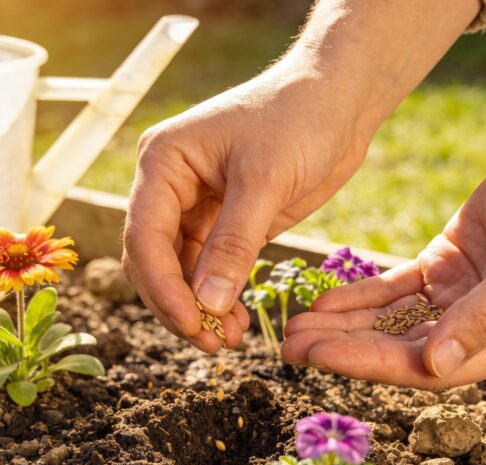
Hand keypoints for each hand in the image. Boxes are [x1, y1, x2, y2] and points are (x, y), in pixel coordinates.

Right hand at [122, 0, 478, 351]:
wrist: (339, 100)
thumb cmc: (299, 119)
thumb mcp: (266, 181)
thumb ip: (234, 244)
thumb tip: (208, 306)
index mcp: (163, 162)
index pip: (145, 235)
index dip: (164, 287)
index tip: (193, 324)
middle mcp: (168, 186)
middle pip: (153, 260)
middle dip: (178, 304)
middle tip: (211, 344)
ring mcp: (193, 205)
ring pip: (179, 271)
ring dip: (199, 307)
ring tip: (230, 340)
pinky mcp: (223, 222)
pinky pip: (208, 269)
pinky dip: (219, 297)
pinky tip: (237, 322)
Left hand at [283, 31, 485, 387]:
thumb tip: (436, 365)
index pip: (429, 367)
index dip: (371, 364)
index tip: (322, 356)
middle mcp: (483, 328)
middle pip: (401, 350)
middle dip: (345, 348)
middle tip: (289, 346)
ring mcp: (462, 297)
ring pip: (391, 322)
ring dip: (344, 326)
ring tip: (293, 327)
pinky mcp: (446, 266)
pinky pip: (394, 289)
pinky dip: (359, 295)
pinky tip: (322, 300)